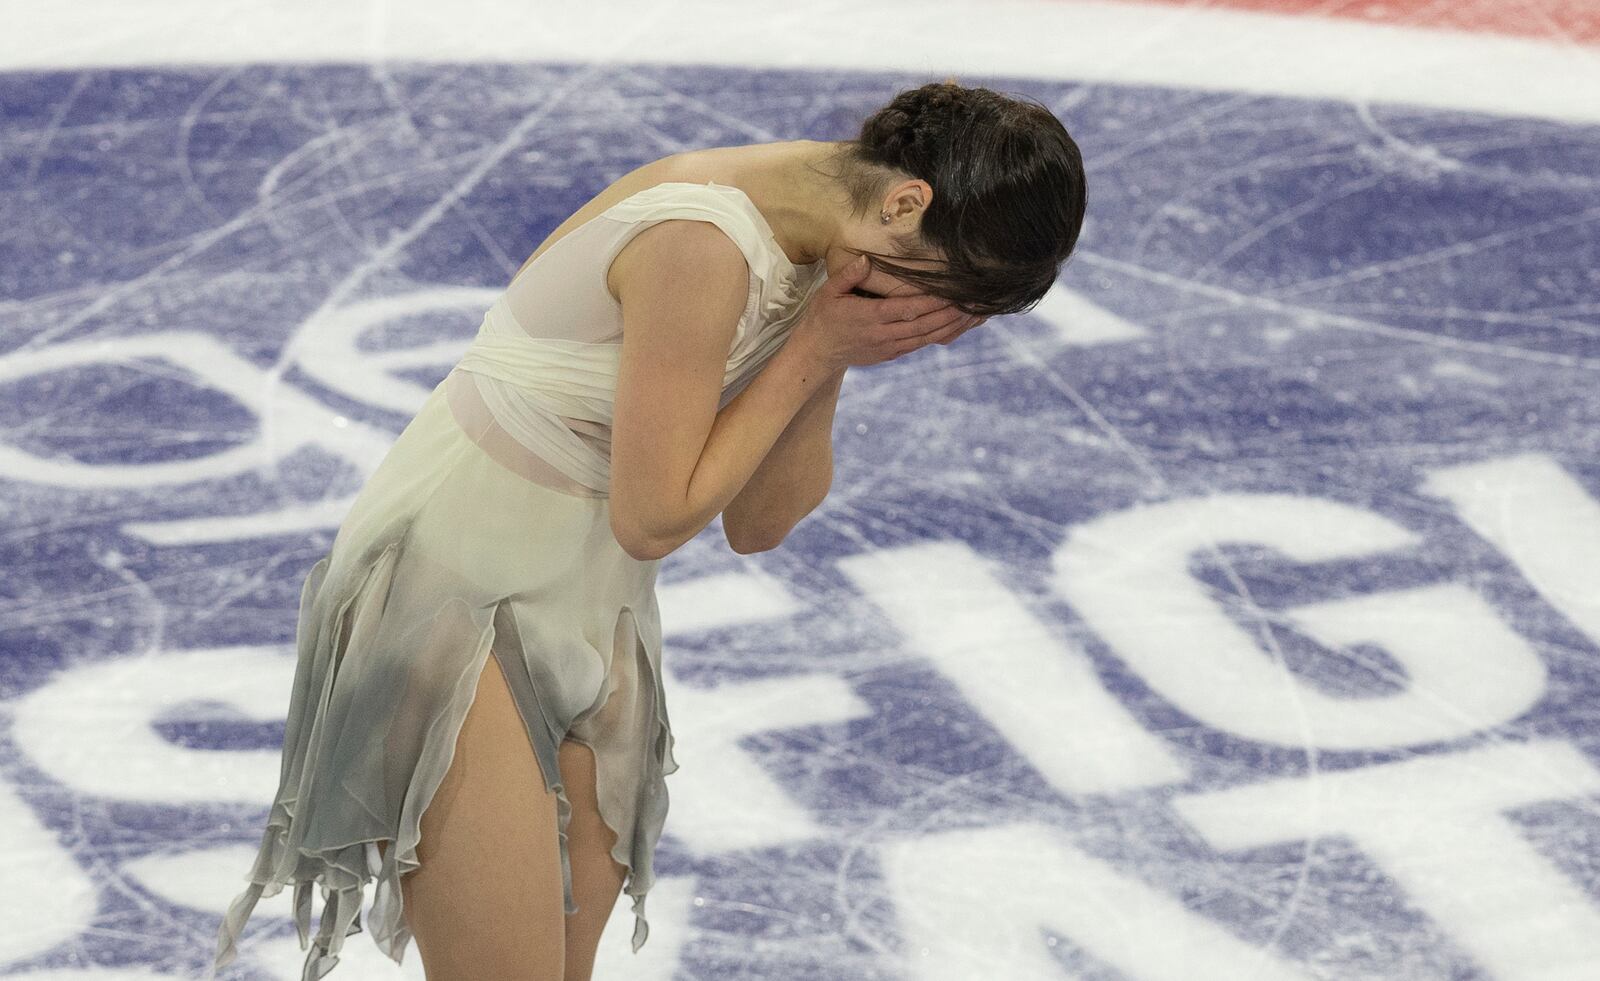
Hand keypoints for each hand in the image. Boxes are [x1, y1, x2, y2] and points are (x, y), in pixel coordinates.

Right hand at [789, 255, 985, 369]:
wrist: (817, 352)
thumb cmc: (823, 317)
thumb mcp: (829, 292)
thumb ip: (849, 275)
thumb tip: (865, 259)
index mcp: (869, 316)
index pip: (906, 308)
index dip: (931, 301)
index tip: (952, 292)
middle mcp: (882, 334)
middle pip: (923, 324)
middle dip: (950, 314)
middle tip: (974, 303)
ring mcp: (888, 347)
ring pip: (925, 337)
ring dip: (950, 327)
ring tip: (973, 316)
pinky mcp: (891, 354)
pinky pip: (919, 345)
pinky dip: (939, 336)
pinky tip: (955, 327)